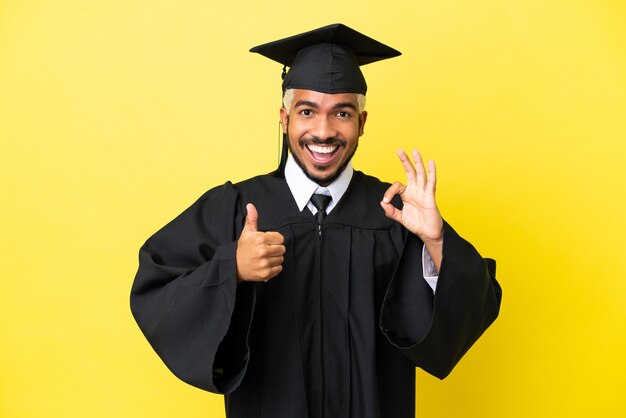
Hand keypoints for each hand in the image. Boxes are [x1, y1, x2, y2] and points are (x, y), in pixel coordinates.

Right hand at [236, 203, 285, 282]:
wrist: (234, 266)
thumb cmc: (243, 248)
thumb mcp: (247, 232)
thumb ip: (252, 218)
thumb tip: (251, 206)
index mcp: (260, 239)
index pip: (280, 238)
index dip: (275, 240)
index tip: (268, 242)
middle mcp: (263, 251)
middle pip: (282, 249)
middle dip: (276, 249)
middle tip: (267, 250)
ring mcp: (264, 263)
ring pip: (281, 259)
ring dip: (275, 259)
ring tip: (265, 258)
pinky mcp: (266, 273)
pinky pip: (279, 269)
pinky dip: (274, 268)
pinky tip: (265, 265)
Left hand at [381, 149, 443, 267]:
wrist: (428, 233)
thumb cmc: (417, 224)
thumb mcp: (400, 218)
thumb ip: (391, 211)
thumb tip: (383, 202)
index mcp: (407, 194)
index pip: (397, 186)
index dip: (390, 192)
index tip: (387, 201)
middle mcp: (415, 190)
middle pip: (410, 172)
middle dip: (405, 161)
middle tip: (400, 150)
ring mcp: (423, 192)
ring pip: (420, 174)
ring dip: (418, 162)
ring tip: (415, 151)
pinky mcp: (430, 196)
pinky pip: (431, 183)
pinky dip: (432, 172)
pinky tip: (431, 162)